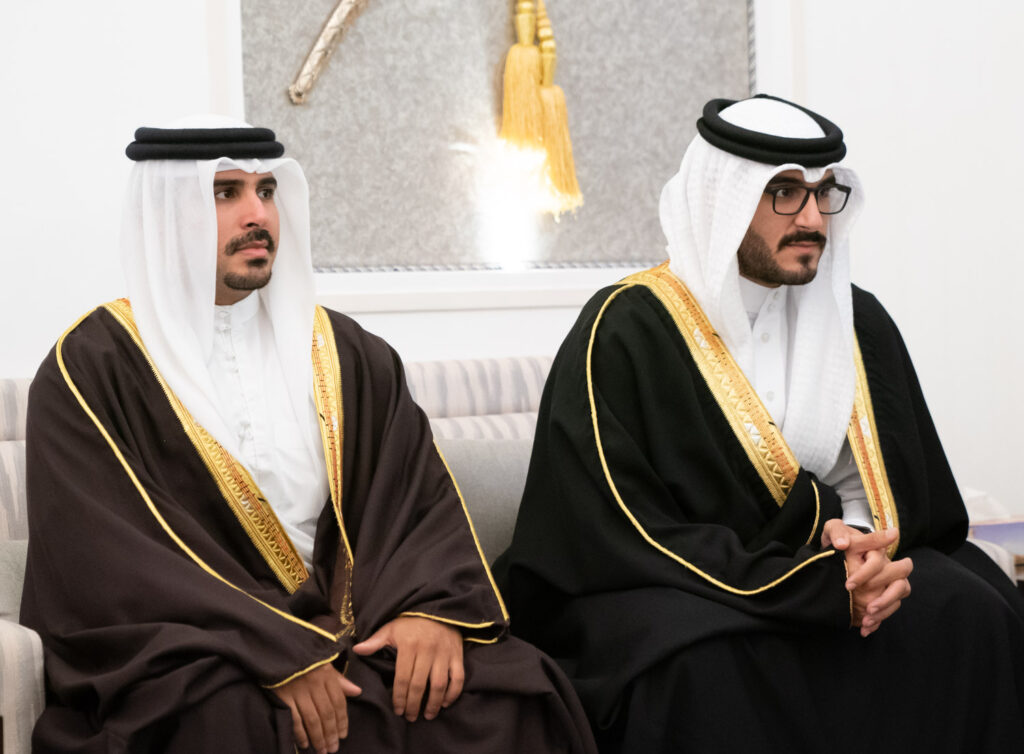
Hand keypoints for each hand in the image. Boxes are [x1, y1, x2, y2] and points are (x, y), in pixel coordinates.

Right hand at [271, 663, 361, 753]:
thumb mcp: (324, 664)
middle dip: (331, 734)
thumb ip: (339, 680)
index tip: (343, 735)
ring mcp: (298, 691)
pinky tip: (305, 744)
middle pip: (327, 713)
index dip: (342, 721)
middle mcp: (314, 683)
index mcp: (326, 675)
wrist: (277, 650)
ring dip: (318, 738)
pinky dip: (300, 733)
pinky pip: (294, 719)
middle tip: (333, 749)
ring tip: (322, 750)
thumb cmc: (303, 659)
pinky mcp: (283, 697)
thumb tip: (357, 692)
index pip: (339, 702)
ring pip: (313, 719)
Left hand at [352, 616, 464, 721]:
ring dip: (433, 703)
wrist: (437, 607)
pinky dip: (453, 693)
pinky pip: (458, 678)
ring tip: (428, 715)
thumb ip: (375, 641)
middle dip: (414, 705)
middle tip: (410, 717)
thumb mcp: (391, 627)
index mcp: (409, 645)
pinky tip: (445, 703)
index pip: (403, 678)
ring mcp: (444, 653)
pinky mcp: (457, 655)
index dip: (399, 697)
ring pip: (439, 684)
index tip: (397, 710)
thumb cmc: (411, 621)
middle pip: (419, 685)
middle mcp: (427, 650)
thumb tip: (357, 650)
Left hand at [820, 519, 910, 635]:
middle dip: (886, 597)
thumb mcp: (833, 530)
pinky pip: (888, 609)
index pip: (881, 563)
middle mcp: (888, 566)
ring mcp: (887, 581)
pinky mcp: (882, 594)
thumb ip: (837, 533)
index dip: (866, 574)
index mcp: (877, 550)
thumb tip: (843, 544)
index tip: (848, 584)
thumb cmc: (836, 538)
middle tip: (867, 607)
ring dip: (885, 611)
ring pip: (899, 597)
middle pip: (902, 582)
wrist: (832, 551)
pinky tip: (865, 630)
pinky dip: (878, 621)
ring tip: (866, 620)